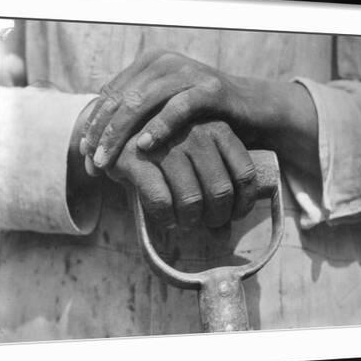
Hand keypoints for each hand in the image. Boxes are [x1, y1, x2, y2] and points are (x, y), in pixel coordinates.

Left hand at [80, 49, 319, 180]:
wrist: (253, 111)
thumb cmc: (202, 119)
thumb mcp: (163, 114)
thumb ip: (135, 120)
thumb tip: (96, 145)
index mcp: (149, 65)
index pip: (110, 95)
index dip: (94, 125)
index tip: (84, 155)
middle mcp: (165, 63)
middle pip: (121, 98)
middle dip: (102, 133)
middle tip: (91, 163)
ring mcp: (188, 72)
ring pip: (141, 102)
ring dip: (120, 134)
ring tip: (107, 161)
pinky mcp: (210, 88)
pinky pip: (178, 108)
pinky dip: (158, 127)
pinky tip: (143, 146)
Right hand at [106, 120, 256, 228]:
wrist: (116, 132)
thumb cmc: (165, 149)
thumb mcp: (196, 156)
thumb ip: (215, 183)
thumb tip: (225, 233)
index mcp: (217, 128)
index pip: (244, 174)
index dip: (242, 204)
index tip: (232, 216)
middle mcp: (195, 131)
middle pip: (220, 191)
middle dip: (215, 218)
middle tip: (206, 223)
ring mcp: (166, 143)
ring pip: (191, 199)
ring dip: (190, 220)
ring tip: (185, 223)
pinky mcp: (137, 158)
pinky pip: (161, 201)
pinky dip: (166, 217)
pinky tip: (166, 218)